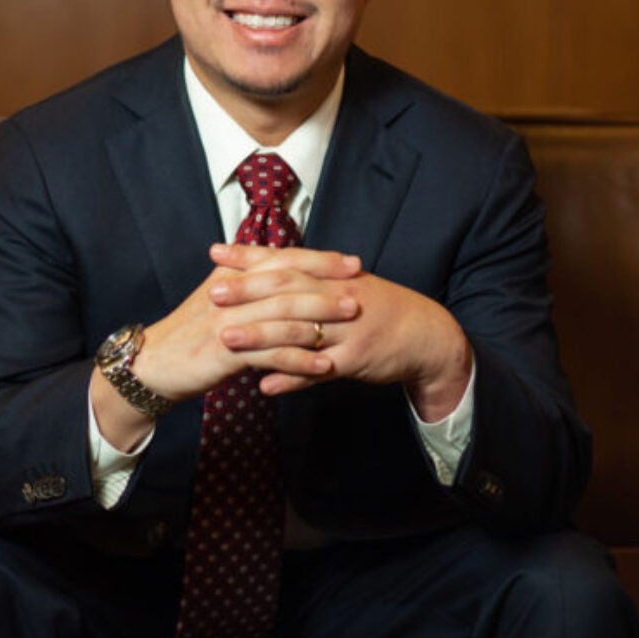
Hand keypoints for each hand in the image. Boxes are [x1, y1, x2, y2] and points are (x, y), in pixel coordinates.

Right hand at [91, 247, 361, 450]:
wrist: (153, 364)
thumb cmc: (190, 334)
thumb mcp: (218, 301)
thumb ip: (247, 283)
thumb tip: (280, 268)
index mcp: (232, 276)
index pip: (282, 259)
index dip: (319, 259)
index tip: (352, 261)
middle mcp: (232, 292)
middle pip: (288, 282)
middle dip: (327, 284)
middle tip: (361, 287)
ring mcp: (230, 321)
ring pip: (283, 315)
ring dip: (321, 318)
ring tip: (353, 320)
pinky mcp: (227, 351)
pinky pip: (272, 354)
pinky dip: (301, 360)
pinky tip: (325, 367)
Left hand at [209, 244, 471, 420]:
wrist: (426, 335)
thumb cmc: (379, 309)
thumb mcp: (346, 286)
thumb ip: (309, 281)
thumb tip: (268, 275)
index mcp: (332, 275)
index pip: (284, 259)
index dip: (250, 256)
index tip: (215, 252)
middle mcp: (338, 295)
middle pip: (287, 290)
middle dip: (247, 291)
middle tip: (212, 293)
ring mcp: (347, 327)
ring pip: (298, 330)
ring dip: (260, 335)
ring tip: (225, 339)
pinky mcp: (356, 359)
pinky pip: (318, 370)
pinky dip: (291, 379)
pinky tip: (264, 386)